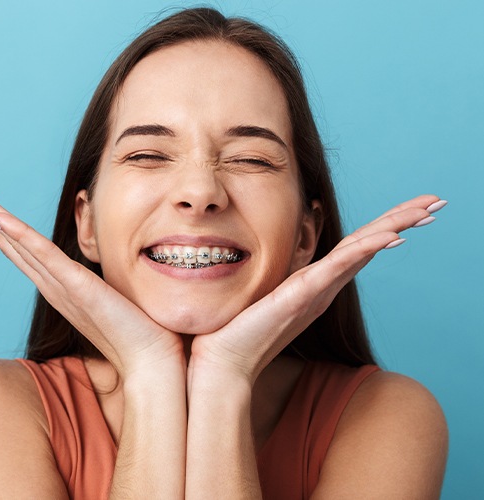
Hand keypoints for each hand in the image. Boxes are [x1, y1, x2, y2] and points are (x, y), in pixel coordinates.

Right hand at [0, 177, 184, 378]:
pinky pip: (43, 256)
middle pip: (6, 239)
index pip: (18, 244)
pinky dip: (17, 235)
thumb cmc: (136, 330)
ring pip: (15, 241)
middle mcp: (51, 283)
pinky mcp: (79, 288)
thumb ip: (95, 281)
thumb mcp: (109, 294)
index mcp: (57, 283)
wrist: (150, 361)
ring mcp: (61, 286)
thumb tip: (100, 269)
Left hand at [188, 195, 445, 384]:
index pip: (357, 246)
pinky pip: (337, 268)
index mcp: (317, 282)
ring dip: (395, 227)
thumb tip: (288, 250)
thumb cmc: (243, 327)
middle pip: (369, 245)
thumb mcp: (268, 290)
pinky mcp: (300, 296)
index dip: (386, 225)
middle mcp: (323, 286)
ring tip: (427, 211)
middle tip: (437, 202)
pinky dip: (365, 251)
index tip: (416, 208)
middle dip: (403, 220)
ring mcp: (315, 291)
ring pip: (361, 251)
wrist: (225, 360)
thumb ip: (285, 272)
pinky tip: (389, 236)